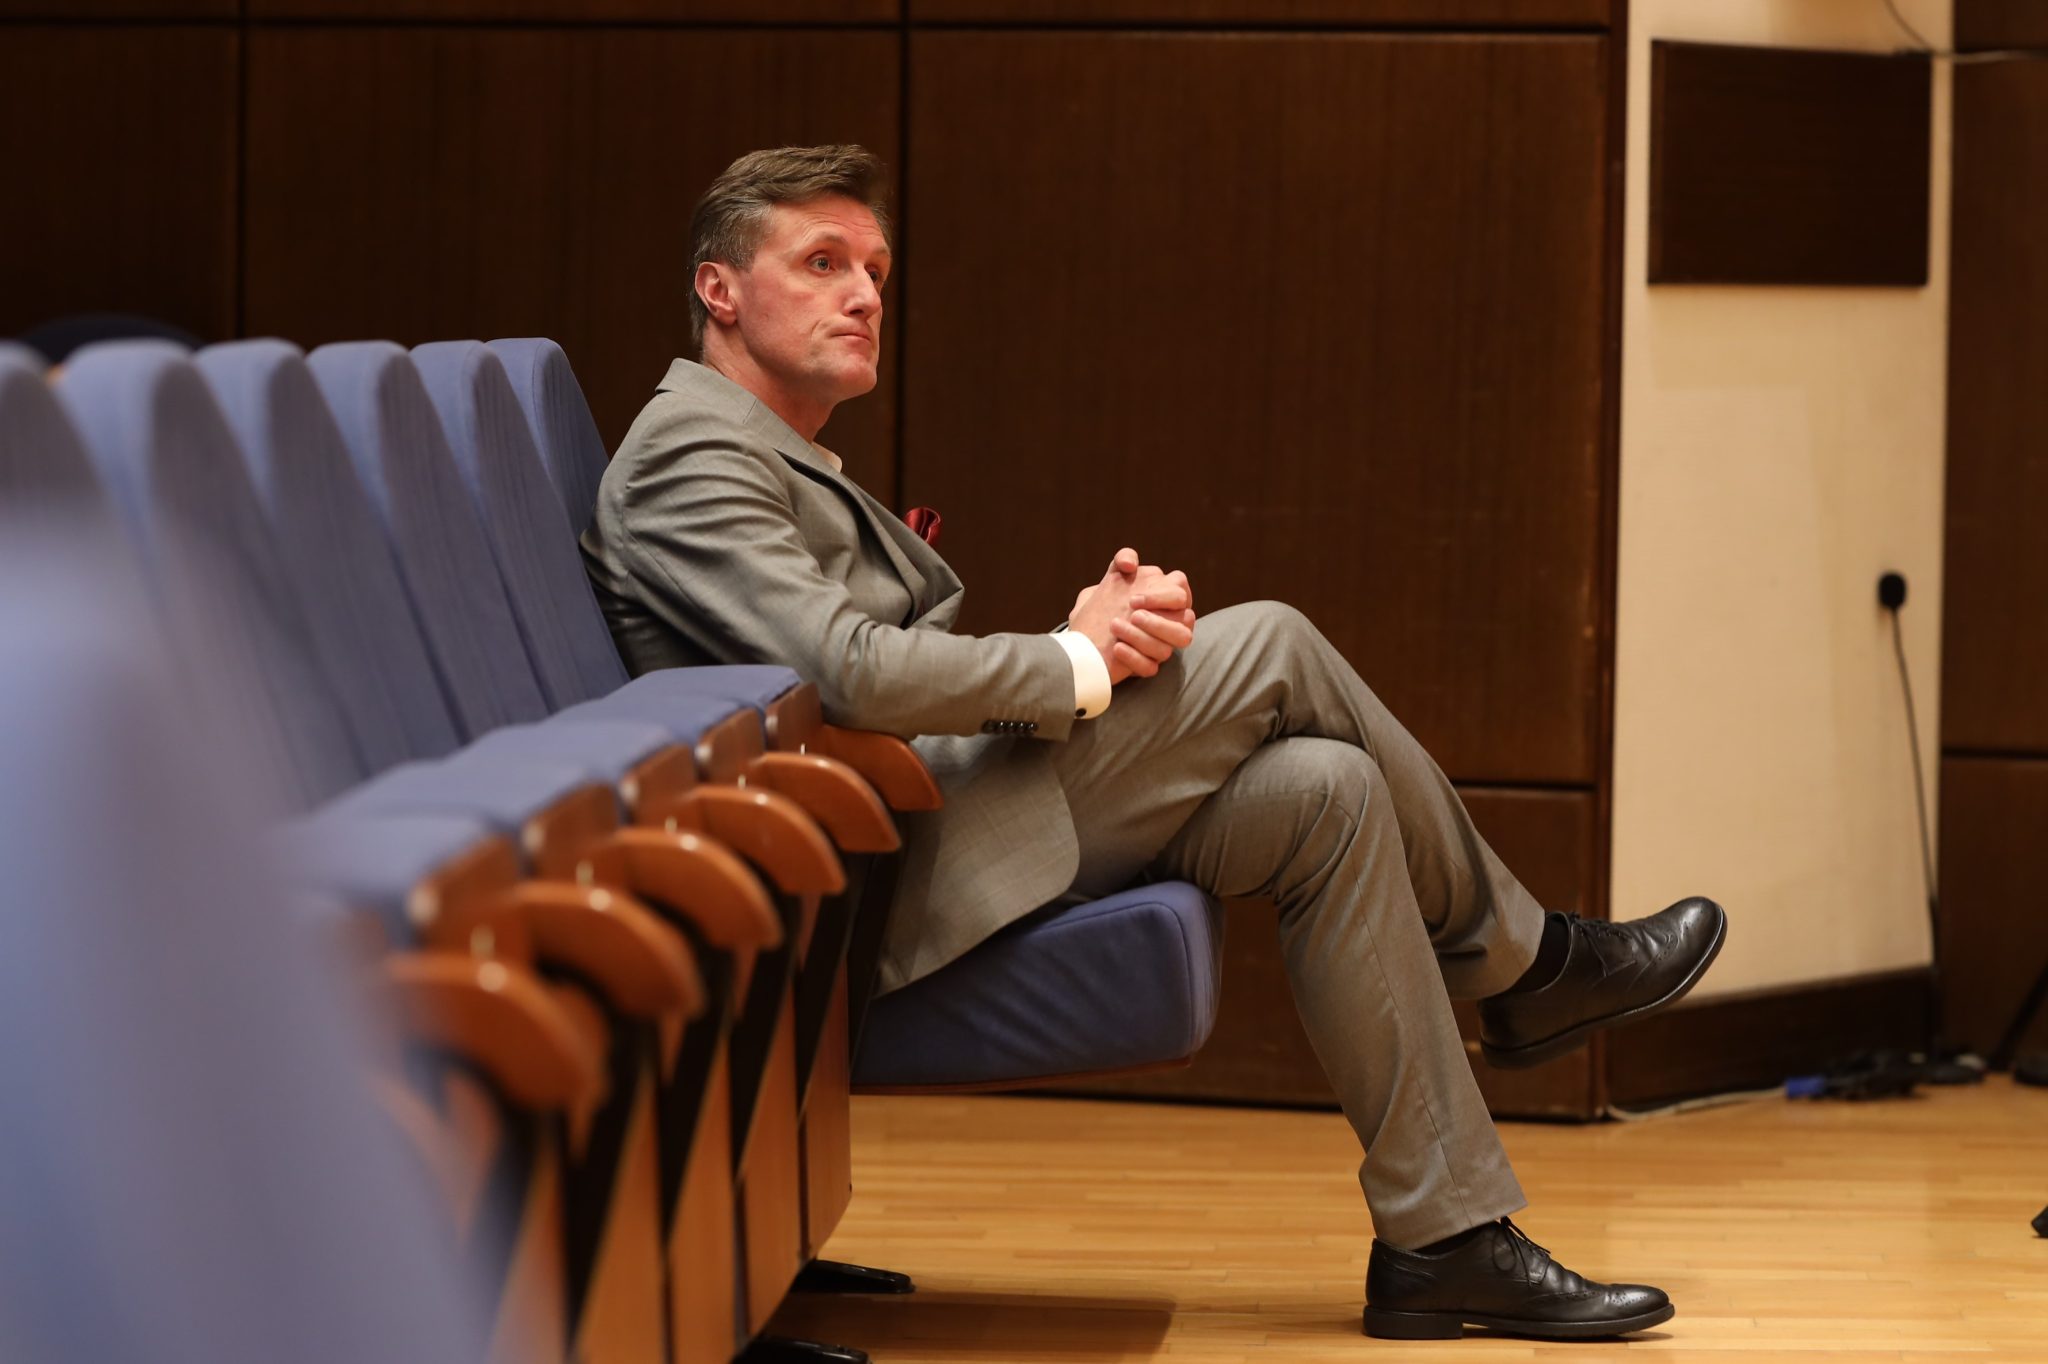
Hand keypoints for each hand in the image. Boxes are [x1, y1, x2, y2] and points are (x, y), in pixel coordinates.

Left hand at [1068, 549, 1197, 682]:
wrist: (1080, 639)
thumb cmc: (1099, 607)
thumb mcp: (1109, 580)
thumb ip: (1121, 561)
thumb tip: (1129, 564)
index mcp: (1165, 598)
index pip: (1181, 590)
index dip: (1163, 595)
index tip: (1133, 599)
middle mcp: (1169, 622)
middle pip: (1188, 619)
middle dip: (1159, 619)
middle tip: (1132, 614)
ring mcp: (1160, 646)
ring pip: (1172, 646)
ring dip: (1144, 637)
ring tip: (1116, 628)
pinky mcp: (1147, 666)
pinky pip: (1151, 667)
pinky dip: (1133, 657)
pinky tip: (1116, 648)